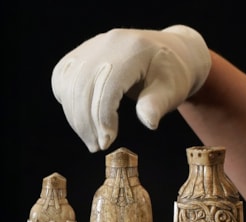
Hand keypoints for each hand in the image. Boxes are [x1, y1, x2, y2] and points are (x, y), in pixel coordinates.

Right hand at [51, 25, 210, 151]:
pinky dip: (68, 102)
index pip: (108, 83)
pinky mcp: (82, 53)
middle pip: (83, 84)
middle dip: (86, 121)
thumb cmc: (172, 74)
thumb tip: (149, 122)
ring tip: (91, 140)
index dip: (103, 115)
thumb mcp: (173, 90)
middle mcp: (108, 43)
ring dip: (75, 116)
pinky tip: (83, 120)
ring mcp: (92, 46)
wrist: (169, 53)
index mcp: (133, 49)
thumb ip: (158, 104)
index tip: (107, 143)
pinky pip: (64, 77)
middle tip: (97, 147)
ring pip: (69, 82)